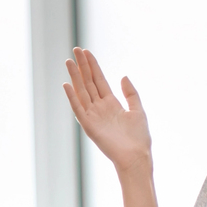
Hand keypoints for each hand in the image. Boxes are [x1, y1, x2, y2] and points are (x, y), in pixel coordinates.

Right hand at [63, 47, 149, 169]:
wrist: (136, 156)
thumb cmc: (139, 138)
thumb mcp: (138, 110)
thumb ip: (130, 93)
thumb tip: (123, 76)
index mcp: (111, 103)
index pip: (99, 80)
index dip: (93, 66)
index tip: (86, 52)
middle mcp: (100, 108)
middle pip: (88, 82)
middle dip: (82, 66)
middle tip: (75, 50)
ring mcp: (93, 116)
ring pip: (82, 92)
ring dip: (75, 77)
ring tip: (69, 62)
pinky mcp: (89, 126)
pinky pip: (78, 109)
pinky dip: (72, 97)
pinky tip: (67, 84)